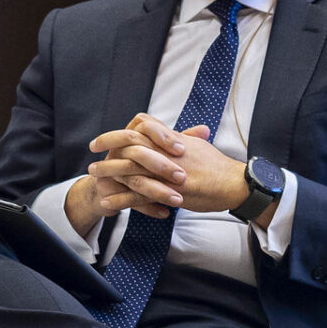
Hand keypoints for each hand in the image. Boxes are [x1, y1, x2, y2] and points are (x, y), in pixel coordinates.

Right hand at [69, 113, 191, 227]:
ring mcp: (110, 170)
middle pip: (137, 152)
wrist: (112, 189)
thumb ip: (181, 139)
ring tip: (178, 200)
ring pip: (134, 179)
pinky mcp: (107, 191)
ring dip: (157, 191)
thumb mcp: (161, 151)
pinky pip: (127, 200)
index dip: (162, 135)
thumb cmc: (141, 166)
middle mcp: (119, 150)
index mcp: (132, 136)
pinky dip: (148, 207)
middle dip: (161, 166)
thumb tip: (204, 130)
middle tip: (182, 177)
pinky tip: (164, 213)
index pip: (144, 125)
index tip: (182, 149)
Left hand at [87, 114, 248, 215]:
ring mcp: (167, 173)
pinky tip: (107, 201)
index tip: (108, 136)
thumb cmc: (218, 167)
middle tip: (93, 150)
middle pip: (130, 144)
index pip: (142, 126)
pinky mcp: (168, 192)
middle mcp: (168, 153)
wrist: (233, 184)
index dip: (122, 129)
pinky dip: (120, 198)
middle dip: (108, 146)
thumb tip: (166, 133)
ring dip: (108, 172)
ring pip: (129, 169)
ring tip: (93, 176)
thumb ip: (179, 138)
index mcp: (173, 140)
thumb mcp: (197, 146)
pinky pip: (138, 195)